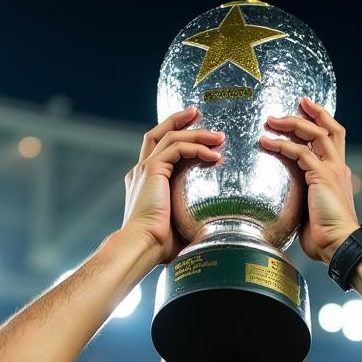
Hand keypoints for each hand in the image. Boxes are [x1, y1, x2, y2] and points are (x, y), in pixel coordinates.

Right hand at [122, 106, 223, 263]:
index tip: (197, 132)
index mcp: (144, 183)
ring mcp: (145, 168)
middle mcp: (141, 172)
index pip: (159, 151)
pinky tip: (214, 155)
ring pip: (171, 137)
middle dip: (179, 121)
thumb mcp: (179, 227)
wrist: (142, 247)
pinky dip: (197, 147)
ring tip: (220, 137)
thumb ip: (191, 217)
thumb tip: (215, 226)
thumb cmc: (159, 247)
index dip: (176, 137)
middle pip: (158, 133)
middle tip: (199, 114)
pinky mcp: (152, 169)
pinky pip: (177, 148)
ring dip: (196, 133)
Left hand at [259, 97, 358, 264]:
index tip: (306, 109)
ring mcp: (331, 170)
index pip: (333, 139)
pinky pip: (300, 152)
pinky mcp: (321, 176)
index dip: (321, 121)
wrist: (339, 245)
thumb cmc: (325, 237)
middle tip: (291, 104)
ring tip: (270, 121)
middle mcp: (337, 167)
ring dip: (291, 124)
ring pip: (314, 134)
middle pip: (329, 128)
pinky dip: (282, 145)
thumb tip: (288, 201)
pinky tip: (266, 143)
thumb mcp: (313, 211)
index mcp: (337, 173)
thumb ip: (304, 198)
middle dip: (310, 113)